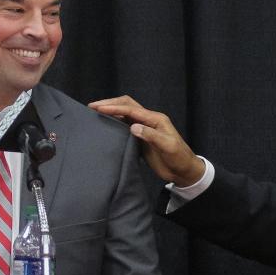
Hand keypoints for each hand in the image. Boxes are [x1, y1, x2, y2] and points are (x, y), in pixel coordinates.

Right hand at [89, 96, 205, 186]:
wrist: (183, 171)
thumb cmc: (179, 158)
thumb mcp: (167, 146)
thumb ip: (151, 136)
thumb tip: (132, 127)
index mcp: (155, 119)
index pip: (131, 109)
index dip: (114, 108)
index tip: (98, 108)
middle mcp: (149, 120)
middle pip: (127, 106)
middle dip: (110, 104)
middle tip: (92, 107)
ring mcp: (145, 128)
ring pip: (125, 114)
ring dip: (111, 111)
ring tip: (95, 113)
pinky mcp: (141, 138)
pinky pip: (126, 126)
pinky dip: (115, 122)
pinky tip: (106, 126)